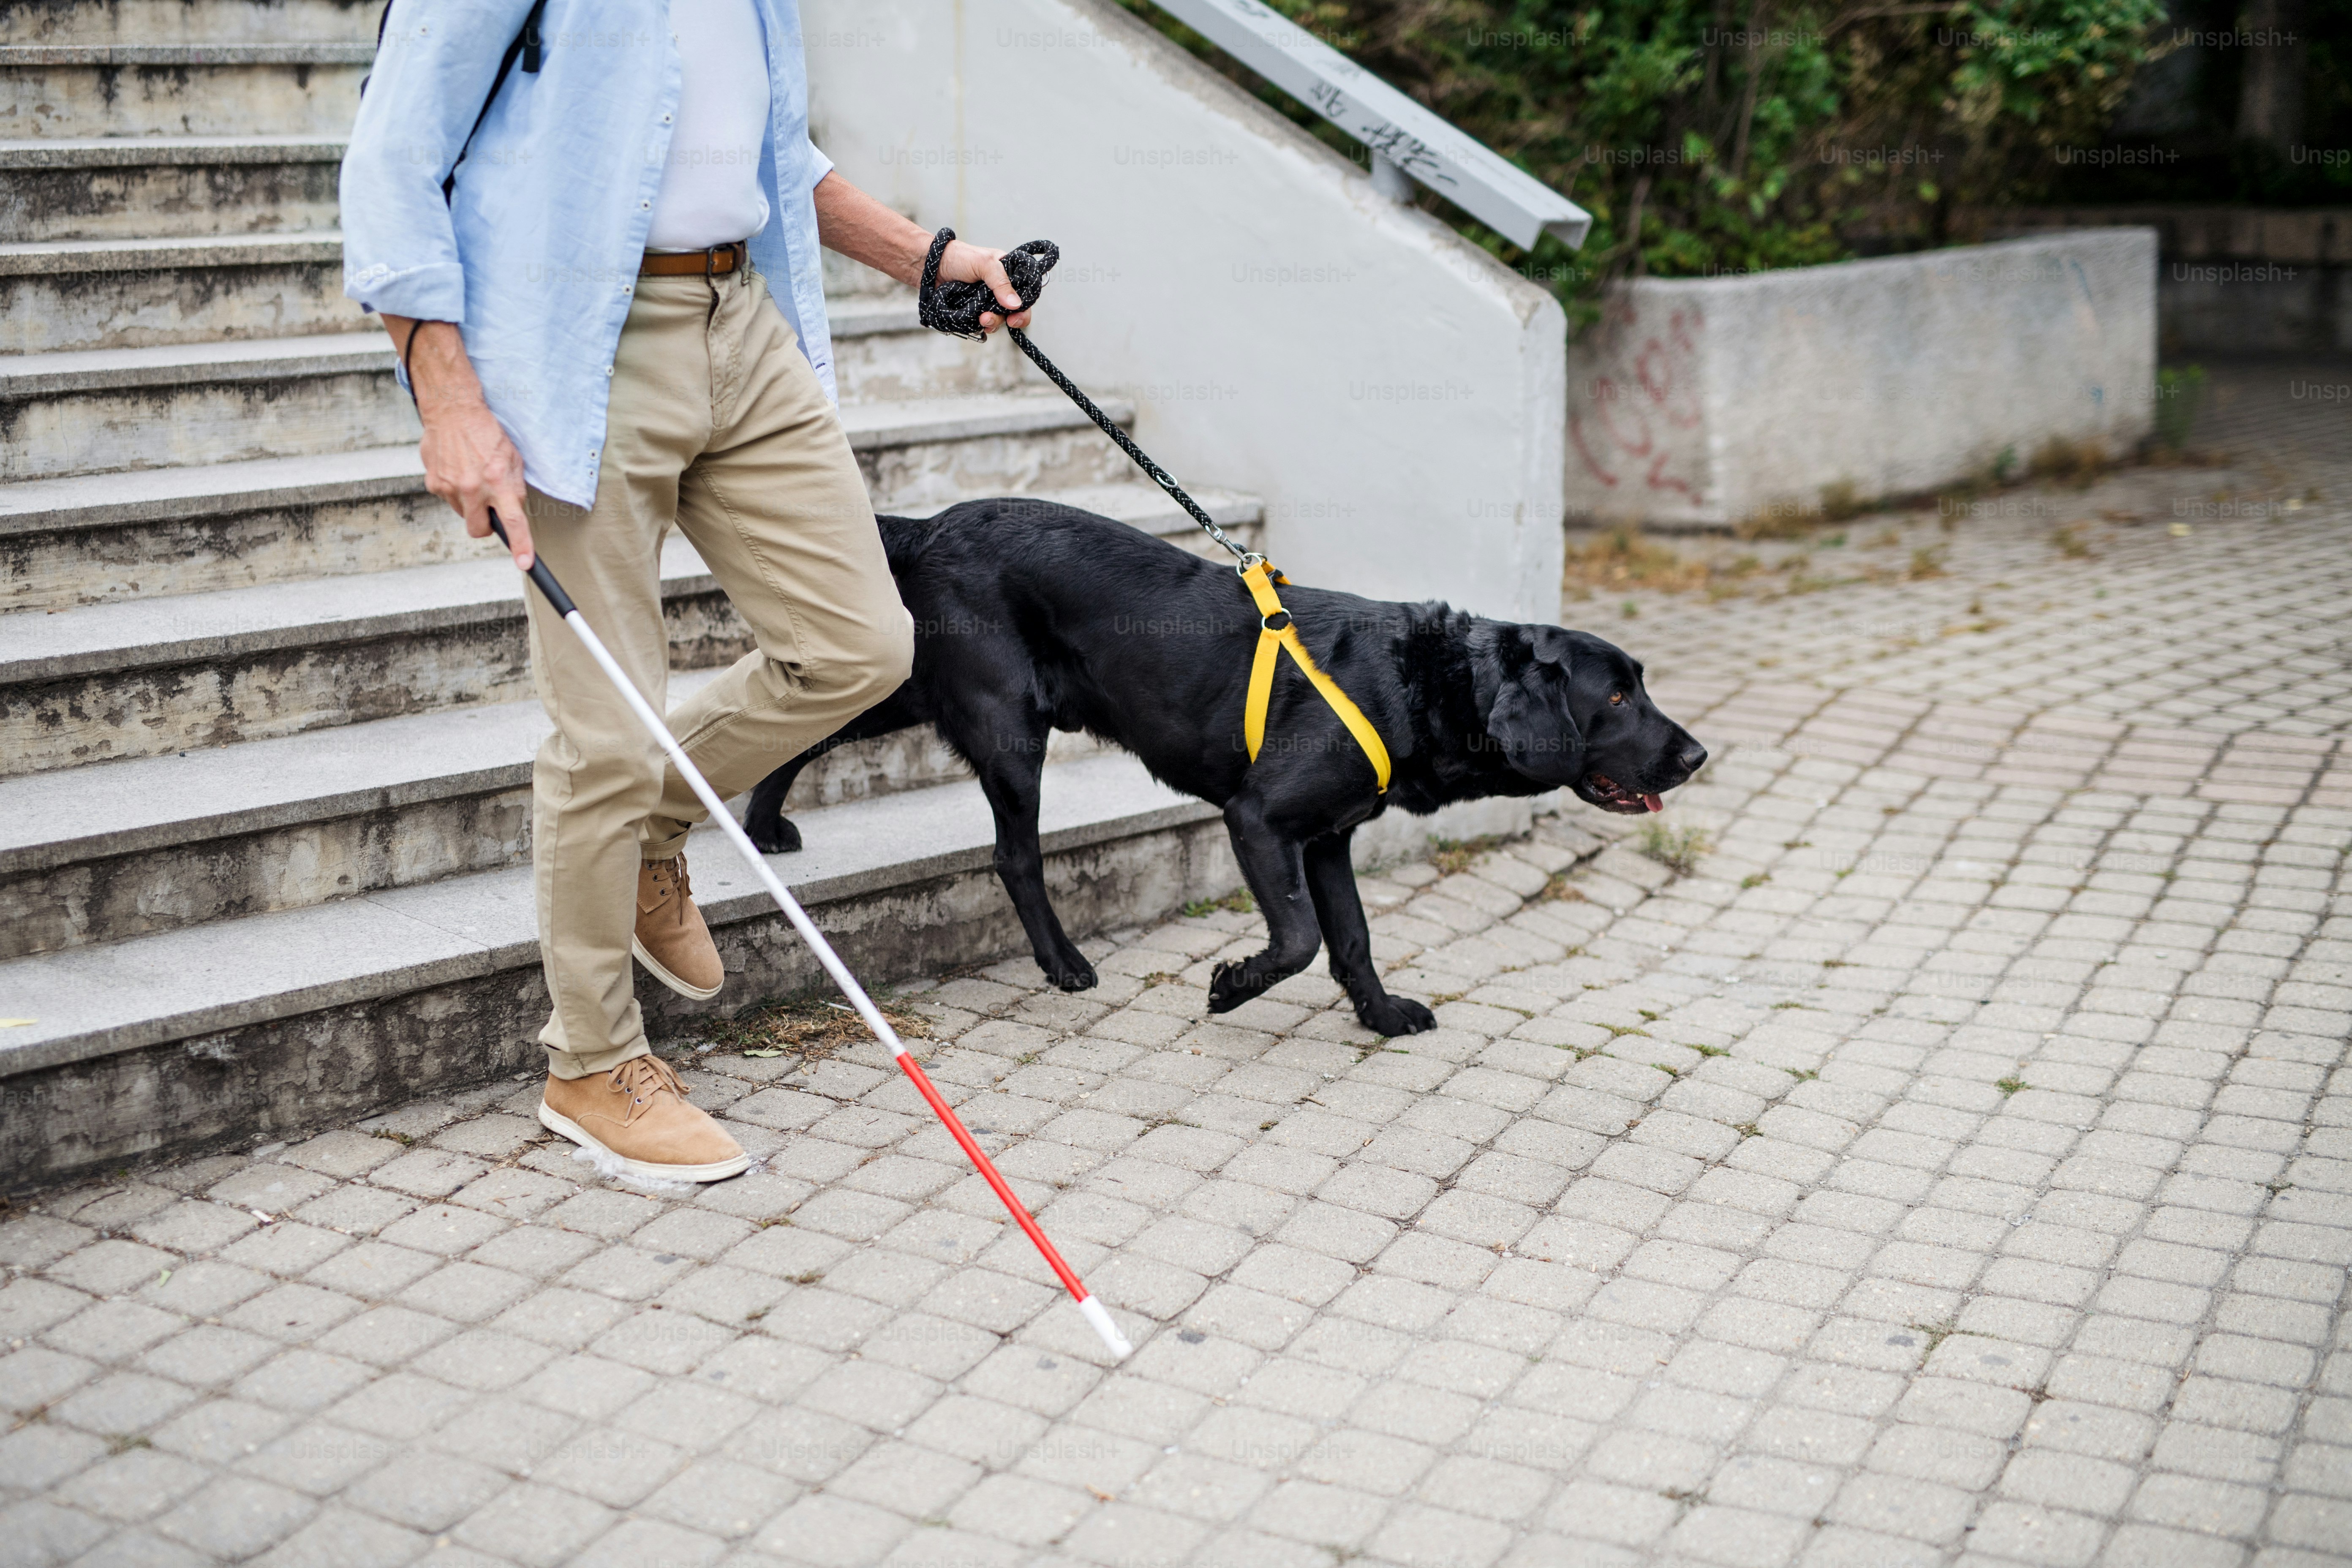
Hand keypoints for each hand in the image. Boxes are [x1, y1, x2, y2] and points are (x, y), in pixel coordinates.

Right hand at [390, 318, 535, 569]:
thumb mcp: (513, 458)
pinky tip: (457, 470)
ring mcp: (449, 487)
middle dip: (485, 526)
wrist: (452, 411)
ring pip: (464, 514)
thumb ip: (514, 488)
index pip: (513, 521)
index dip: (521, 545)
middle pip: (479, 531)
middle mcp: (472, 488)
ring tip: (472, 476)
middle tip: (489, 507)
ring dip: (470, 504)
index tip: (525, 564)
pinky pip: (449, 499)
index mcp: (497, 481)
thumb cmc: (487, 433)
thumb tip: (514, 512)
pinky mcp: (433, 483)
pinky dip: (455, 491)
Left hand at [932, 238, 1031, 332]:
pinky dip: (978, 326)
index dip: (1024, 308)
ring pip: (996, 320)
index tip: (1016, 319)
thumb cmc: (957, 257)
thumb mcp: (984, 264)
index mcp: (1006, 273)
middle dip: (1004, 319)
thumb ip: (1001, 282)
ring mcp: (984, 301)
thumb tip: (1016, 305)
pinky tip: (973, 322)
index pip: (1024, 293)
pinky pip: (980, 324)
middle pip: (1011, 311)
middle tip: (990, 319)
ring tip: (980, 319)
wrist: (929, 266)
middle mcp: (998, 289)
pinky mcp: (972, 311)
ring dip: (991, 323)